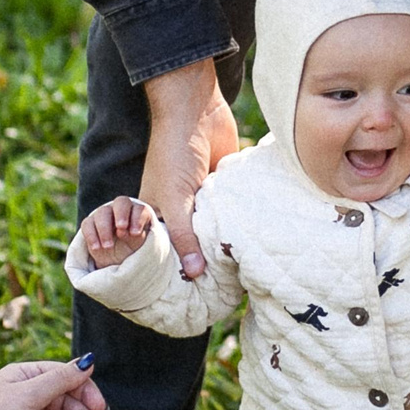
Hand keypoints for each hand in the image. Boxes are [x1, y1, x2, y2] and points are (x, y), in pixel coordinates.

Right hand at [81, 197, 156, 269]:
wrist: (116, 261)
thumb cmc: (132, 250)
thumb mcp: (139, 246)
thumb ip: (137, 237)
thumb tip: (126, 232)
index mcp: (137, 213)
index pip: (139, 209)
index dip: (137, 218)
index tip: (136, 233)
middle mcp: (121, 210)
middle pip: (121, 202)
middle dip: (121, 214)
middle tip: (121, 228)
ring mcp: (104, 214)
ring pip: (102, 213)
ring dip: (105, 229)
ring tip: (108, 247)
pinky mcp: (90, 224)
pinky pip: (87, 224)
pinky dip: (91, 236)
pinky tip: (97, 248)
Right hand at [141, 58, 237, 278]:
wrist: (195, 110)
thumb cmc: (173, 152)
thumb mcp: (174, 198)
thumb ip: (184, 235)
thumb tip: (194, 272)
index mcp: (156, 214)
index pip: (162, 251)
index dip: (173, 271)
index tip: (187, 299)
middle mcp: (178, 209)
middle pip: (191, 243)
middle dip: (202, 262)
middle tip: (220, 295)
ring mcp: (201, 199)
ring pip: (213, 229)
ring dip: (224, 244)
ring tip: (241, 275)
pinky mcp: (222, 187)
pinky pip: (231, 212)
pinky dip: (238, 224)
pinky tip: (253, 244)